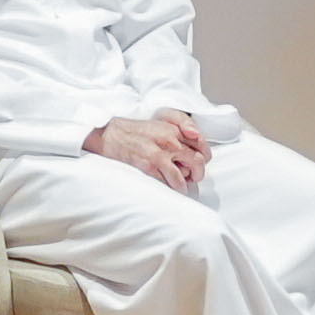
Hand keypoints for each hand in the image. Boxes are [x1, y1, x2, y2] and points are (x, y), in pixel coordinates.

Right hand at [86, 113, 206, 192]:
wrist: (111, 135)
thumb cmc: (135, 132)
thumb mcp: (160, 124)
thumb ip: (179, 131)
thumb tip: (195, 142)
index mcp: (173, 129)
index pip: (202, 145)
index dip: (203, 157)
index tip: (198, 164)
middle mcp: (169, 140)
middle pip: (197, 162)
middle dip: (197, 174)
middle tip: (193, 179)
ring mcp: (159, 154)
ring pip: (182, 179)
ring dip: (184, 188)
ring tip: (181, 189)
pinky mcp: (148, 167)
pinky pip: (166, 185)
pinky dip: (169, 191)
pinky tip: (167, 190)